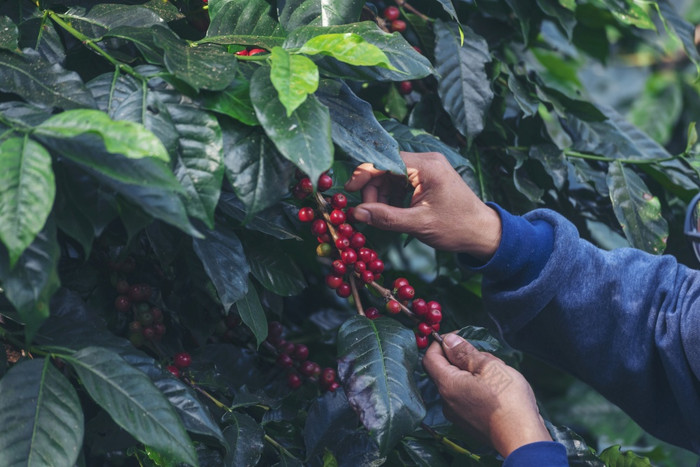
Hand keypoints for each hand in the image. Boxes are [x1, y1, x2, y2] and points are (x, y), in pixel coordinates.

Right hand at [344, 152, 500, 260]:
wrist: (483, 232)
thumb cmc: (456, 228)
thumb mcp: (419, 224)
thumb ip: (386, 217)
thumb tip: (356, 213)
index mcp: (427, 166)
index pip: (385, 160)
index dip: (363, 174)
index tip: (349, 192)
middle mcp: (427, 160)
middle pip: (386, 166)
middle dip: (373, 188)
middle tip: (368, 213)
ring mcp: (428, 167)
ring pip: (391, 174)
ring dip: (381, 193)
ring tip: (382, 216)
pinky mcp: (428, 176)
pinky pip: (401, 180)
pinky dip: (392, 195)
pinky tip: (393, 211)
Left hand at [422, 334, 551, 456]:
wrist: (522, 438)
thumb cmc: (507, 400)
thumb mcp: (488, 366)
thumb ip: (464, 352)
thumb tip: (448, 340)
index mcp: (447, 385)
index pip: (430, 358)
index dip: (440, 343)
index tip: (457, 337)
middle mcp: (446, 401)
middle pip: (445, 370)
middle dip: (463, 358)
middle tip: (487, 358)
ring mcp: (457, 414)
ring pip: (458, 384)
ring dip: (473, 374)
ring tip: (497, 375)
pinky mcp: (469, 423)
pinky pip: (466, 398)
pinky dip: (477, 389)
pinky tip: (498, 390)